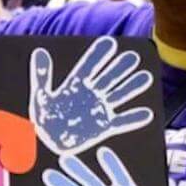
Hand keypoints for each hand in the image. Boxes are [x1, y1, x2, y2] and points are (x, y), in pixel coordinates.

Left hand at [30, 36, 153, 156]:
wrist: (48, 142)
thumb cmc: (43, 118)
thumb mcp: (41, 96)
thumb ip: (41, 75)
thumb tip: (39, 52)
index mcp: (75, 85)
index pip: (90, 66)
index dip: (99, 55)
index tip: (109, 43)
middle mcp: (91, 94)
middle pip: (109, 77)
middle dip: (120, 68)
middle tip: (132, 57)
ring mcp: (99, 109)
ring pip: (119, 95)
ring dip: (132, 87)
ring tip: (145, 77)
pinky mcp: (104, 126)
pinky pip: (122, 122)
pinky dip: (133, 119)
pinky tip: (146, 114)